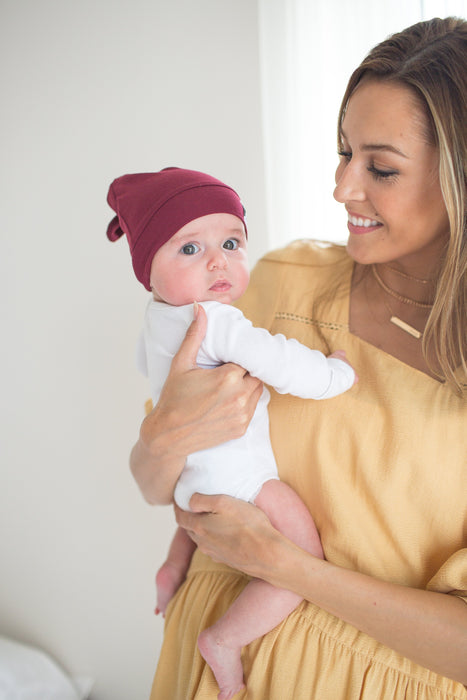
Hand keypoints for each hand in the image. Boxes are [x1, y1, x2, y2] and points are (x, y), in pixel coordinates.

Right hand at [131, 305, 263, 503]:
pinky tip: (227, 402)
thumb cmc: (172, 399)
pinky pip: (253, 409)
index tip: (226, 361)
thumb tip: (199, 308)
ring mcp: (242, 415)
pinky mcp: (241, 429)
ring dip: (246, 387)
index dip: (236, 360)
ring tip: (227, 387)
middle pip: (255, 374)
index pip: (245, 359)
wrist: (167, 436)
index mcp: (227, 377)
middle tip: (226, 374)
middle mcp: (239, 396)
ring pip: (257, 391)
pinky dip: (244, 403)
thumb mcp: (181, 364)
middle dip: (243, 373)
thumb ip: (194, 335)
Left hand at [175, 493, 280, 579]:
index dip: (178, 506)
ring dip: (201, 527)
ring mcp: (214, 553)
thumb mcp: (224, 503)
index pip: (179, 516)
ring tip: (209, 516)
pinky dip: (213, 537)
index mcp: (199, 527)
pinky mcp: (226, 559)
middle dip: (188, 516)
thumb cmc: (248, 525)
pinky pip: (213, 546)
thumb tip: (189, 500)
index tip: (180, 498)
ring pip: (200, 538)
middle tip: (194, 505)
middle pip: (189, 528)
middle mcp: (203, 543)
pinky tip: (224, 532)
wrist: (267, 554)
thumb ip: (202, 500)